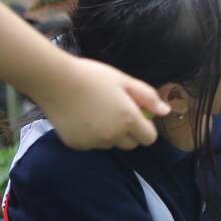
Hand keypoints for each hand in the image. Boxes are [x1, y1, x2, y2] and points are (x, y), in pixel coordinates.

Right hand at [35, 56, 167, 149]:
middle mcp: (112, 136)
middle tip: (117, 112)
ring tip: (97, 112)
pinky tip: (82, 117)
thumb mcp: (125, 81)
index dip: (146, 127)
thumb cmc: (93, 76)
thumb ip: (148, 98)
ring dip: (110, 134)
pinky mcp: (76, 145)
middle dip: (130, 132)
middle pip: (131, 144)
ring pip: (111, 144)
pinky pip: (92, 144)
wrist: (54, 81)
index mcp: (128, 120)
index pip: (149, 138)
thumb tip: (165, 111)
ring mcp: (93, 142)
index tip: (138, 115)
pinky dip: (92, 135)